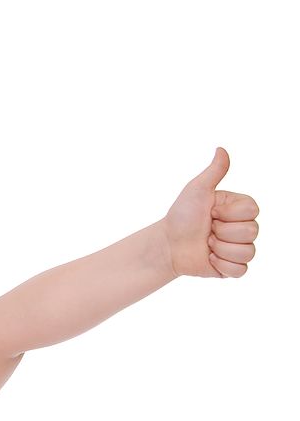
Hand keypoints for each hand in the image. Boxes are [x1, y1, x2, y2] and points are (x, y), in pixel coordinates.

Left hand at [161, 147, 259, 277]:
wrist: (168, 244)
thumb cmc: (181, 215)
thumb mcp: (196, 190)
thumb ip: (213, 172)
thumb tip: (221, 149)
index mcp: (240, 208)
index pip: (252, 211)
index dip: (228, 214)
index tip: (211, 212)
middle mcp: (244, 228)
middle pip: (252, 232)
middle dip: (222, 231)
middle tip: (207, 230)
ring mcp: (239, 248)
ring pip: (247, 252)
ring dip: (220, 249)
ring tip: (207, 244)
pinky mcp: (232, 268)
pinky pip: (240, 270)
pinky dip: (221, 265)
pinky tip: (209, 258)